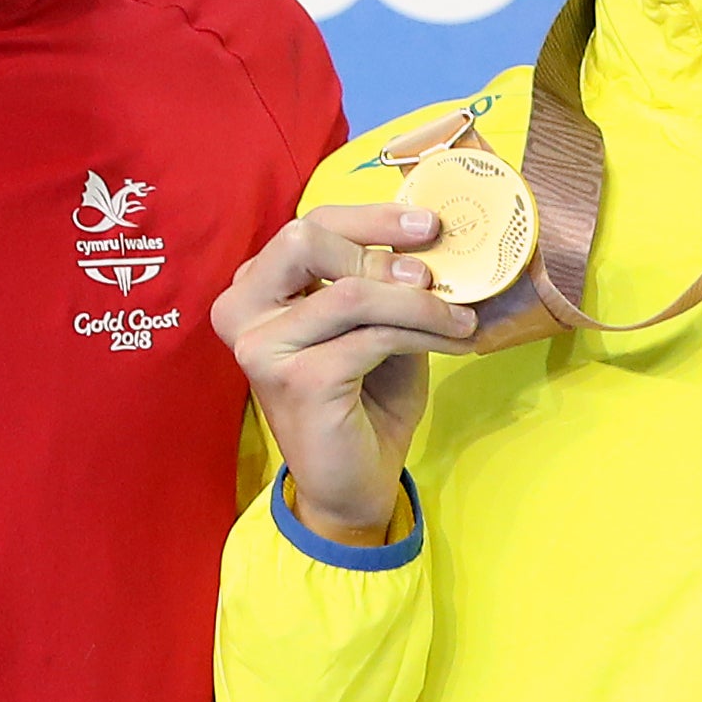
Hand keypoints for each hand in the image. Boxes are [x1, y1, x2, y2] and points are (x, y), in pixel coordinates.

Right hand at [218, 202, 498, 546]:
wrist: (353, 484)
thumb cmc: (364, 400)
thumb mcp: (375, 325)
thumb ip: (384, 282)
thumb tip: (429, 236)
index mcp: (256, 291)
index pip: (308, 227)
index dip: (370, 217)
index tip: (428, 224)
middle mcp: (242, 312)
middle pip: (306, 239)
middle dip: (378, 246)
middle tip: (432, 271)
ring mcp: (263, 347)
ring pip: (350, 291)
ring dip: (417, 300)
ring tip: (459, 317)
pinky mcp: (298, 379)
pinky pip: (373, 335)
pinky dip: (423, 331)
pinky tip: (454, 340)